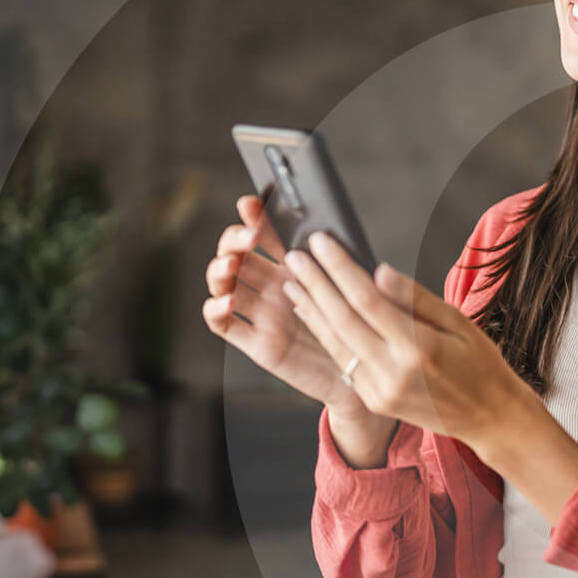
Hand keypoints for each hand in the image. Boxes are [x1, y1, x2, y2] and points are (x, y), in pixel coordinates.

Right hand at [201, 195, 378, 423]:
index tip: (252, 204)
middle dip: (234, 239)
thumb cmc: (360, 327)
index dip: (254, 217)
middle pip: (236, 252)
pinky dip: (216, 309)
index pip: (265, 234)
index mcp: (294, 267)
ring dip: (220, 269)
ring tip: (232, 265)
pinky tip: (226, 301)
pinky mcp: (256, 342)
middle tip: (248, 238)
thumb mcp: (352, 289)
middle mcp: (272, 286)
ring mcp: (260, 312)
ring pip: (223, 282)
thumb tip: (332, 234)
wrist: (361, 373)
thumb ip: (338, 264)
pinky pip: (223, 324)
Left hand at [279, 230, 535, 452]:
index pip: (367, 300)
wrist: (489, 418)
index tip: (321, 243)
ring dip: (310, 309)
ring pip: (335, 343)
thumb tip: (378, 272)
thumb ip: (415, 298)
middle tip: (295, 255)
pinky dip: (325, 333)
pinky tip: (313, 312)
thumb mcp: (459, 322)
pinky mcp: (373, 400)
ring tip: (293, 280)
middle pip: (342, 320)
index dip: (340, 268)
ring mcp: (380, 391)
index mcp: (418, 349)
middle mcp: (393, 373)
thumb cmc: (481, 364)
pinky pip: (343, 360)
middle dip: (315, 284)